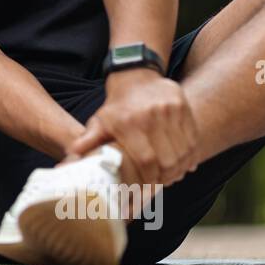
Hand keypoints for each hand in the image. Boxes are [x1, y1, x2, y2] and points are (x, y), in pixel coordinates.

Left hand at [62, 69, 200, 190]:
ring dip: (180, 169)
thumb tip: (71, 156)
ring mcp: (170, 111)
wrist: (135, 75)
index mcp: (129, 124)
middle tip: (163, 185)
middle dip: (167, 178)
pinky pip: (193, 138)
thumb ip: (89, 140)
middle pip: (168, 160)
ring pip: (184, 151)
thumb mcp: (100, 121)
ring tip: (174, 176)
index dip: (149, 180)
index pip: (146, 161)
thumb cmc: (116, 106)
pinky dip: (191, 155)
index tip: (147, 189)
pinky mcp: (183, 107)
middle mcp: (152, 116)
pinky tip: (185, 164)